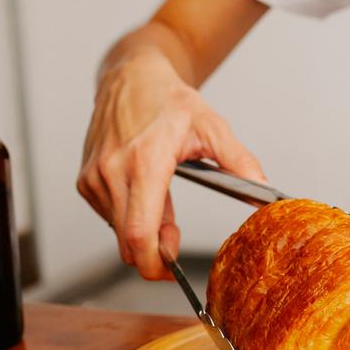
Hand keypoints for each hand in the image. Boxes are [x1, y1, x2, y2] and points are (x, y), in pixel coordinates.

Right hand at [77, 53, 264, 279]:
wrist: (131, 77)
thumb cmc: (168, 100)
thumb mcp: (213, 127)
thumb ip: (240, 162)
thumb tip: (264, 191)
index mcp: (145, 162)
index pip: (140, 233)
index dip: (155, 263)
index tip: (172, 272)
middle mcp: (113, 172)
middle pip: (128, 242)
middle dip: (154, 252)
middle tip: (176, 236)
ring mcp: (95, 178)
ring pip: (118, 232)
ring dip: (143, 231)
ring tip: (164, 201)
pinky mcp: (85, 181)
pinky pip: (108, 217)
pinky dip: (128, 217)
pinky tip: (145, 193)